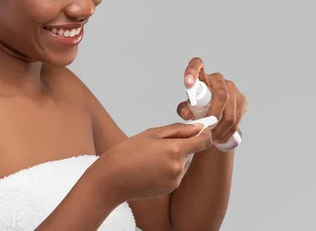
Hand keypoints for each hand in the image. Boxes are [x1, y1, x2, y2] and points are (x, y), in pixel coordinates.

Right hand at [90, 122, 212, 203]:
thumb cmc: (127, 153)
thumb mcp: (152, 133)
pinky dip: (168, 169)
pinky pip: (176, 174)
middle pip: (191, 152)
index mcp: (175, 150)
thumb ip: (178, 129)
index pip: (203, 141)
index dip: (203, 134)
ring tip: (150, 158)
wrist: (112, 179)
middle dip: (180, 146)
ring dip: (174, 158)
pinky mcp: (170, 188)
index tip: (200, 130)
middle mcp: (178, 167)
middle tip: (158, 144)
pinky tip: (150, 168)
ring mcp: (175, 180)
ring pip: (183, 163)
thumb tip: (197, 127)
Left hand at [176, 57, 247, 144]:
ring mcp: (232, 89)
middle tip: (207, 128)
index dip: (192, 71)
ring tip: (212, 137)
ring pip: (230, 111)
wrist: (215, 115)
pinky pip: (237, 118)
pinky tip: (221, 136)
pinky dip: (228, 131)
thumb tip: (187, 112)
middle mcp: (218, 80)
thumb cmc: (198, 108)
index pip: (197, 64)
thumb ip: (184, 109)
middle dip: (214, 115)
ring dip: (221, 128)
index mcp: (202, 77)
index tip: (187, 83)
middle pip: (221, 95)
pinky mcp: (242, 100)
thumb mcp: (188, 109)